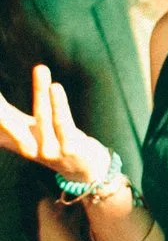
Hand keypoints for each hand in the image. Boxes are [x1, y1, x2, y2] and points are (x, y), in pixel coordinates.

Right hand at [0, 64, 116, 185]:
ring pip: (43, 115)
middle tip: (20, 77)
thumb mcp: (31, 132)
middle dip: (3, 103)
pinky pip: (62, 122)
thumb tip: (1, 107)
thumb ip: (11, 121)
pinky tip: (55, 87)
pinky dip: (59, 104)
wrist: (85, 172)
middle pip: (12, 119)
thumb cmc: (55, 145)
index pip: (1, 122)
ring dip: (40, 90)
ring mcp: (49, 150)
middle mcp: (29, 148)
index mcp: (17, 142)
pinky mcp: (69, 148)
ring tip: (40, 68)